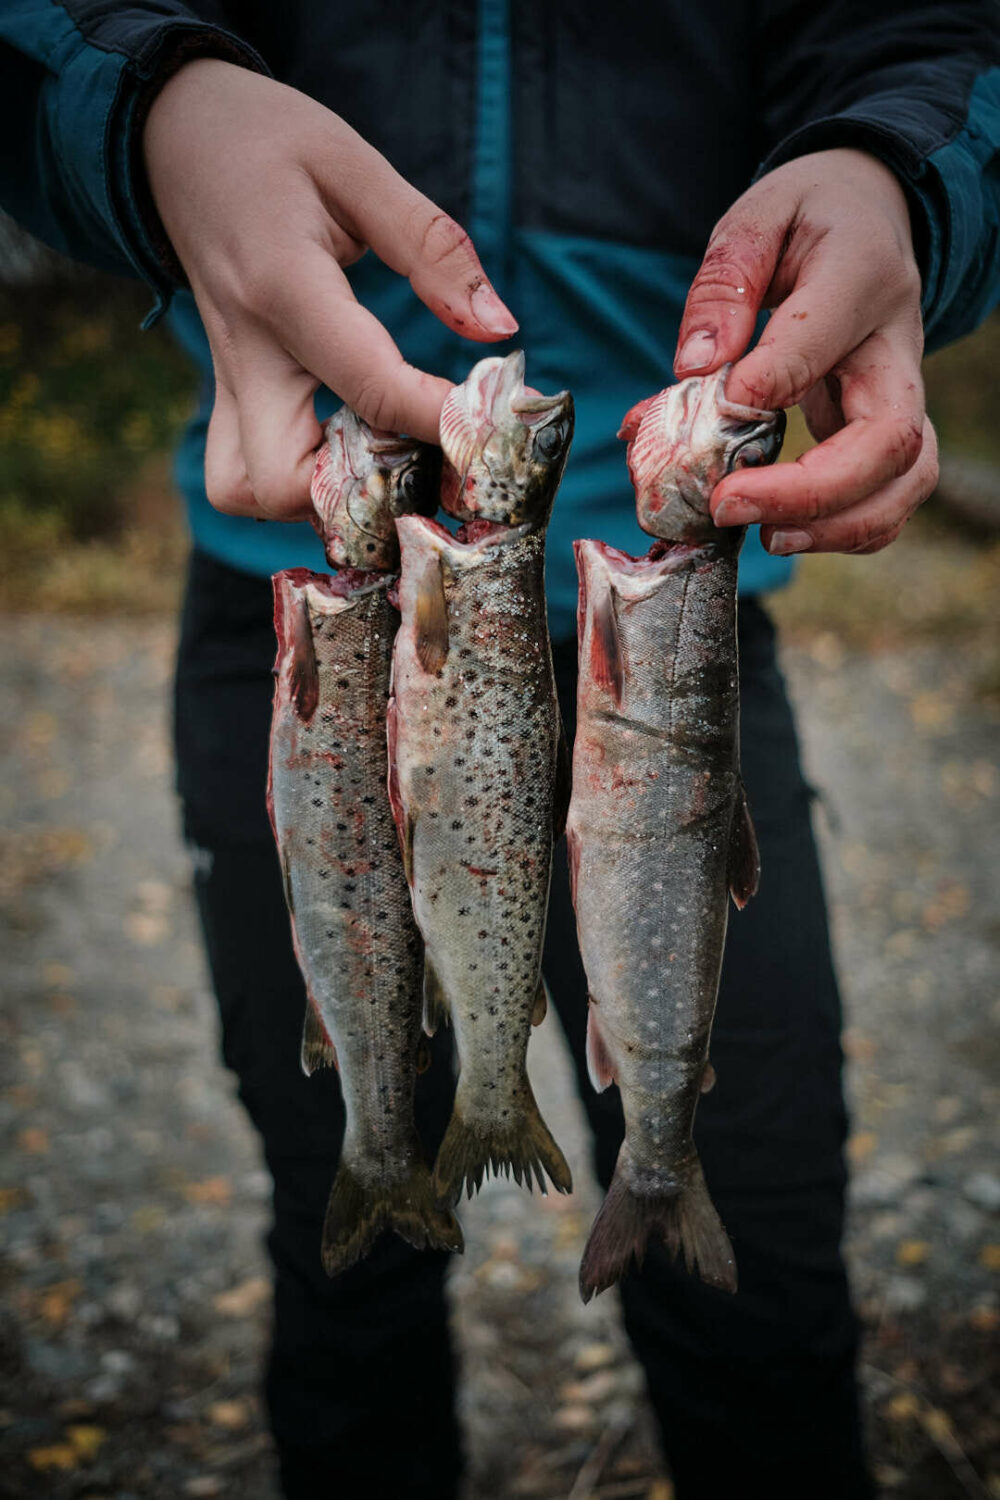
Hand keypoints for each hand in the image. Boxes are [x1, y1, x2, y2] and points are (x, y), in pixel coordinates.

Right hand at [143, 60, 515, 518]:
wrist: (171, 137)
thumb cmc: (271, 141)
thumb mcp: (358, 169)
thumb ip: (433, 249)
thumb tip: (499, 329)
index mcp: (284, 288)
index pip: (369, 386)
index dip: (438, 420)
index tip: (491, 428)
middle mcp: (245, 352)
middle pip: (279, 481)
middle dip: (357, 491)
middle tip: (419, 456)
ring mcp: (227, 382)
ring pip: (247, 492)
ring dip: (315, 498)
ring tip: (378, 456)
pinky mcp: (225, 394)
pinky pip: (243, 475)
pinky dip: (295, 485)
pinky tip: (348, 449)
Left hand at [674, 149, 937, 554]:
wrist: (872, 216)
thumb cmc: (809, 218)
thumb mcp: (759, 218)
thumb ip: (725, 284)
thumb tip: (697, 364)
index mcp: (863, 276)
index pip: (827, 337)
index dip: (776, 378)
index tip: (723, 402)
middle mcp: (897, 346)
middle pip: (891, 439)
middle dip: (812, 491)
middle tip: (728, 504)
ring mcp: (901, 395)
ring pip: (906, 480)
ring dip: (838, 526)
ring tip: (766, 536)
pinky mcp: (887, 430)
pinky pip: (888, 495)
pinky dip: (843, 529)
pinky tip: (784, 531)